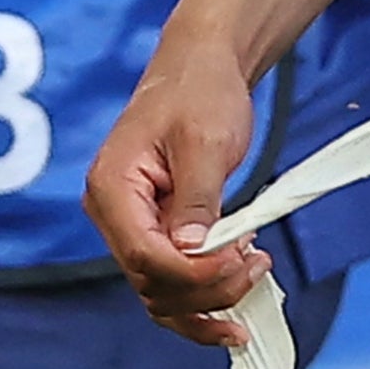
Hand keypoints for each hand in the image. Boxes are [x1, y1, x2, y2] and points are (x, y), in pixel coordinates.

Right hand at [88, 50, 269, 346]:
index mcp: (112, 188)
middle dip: (208, 288)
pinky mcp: (154, 232)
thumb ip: (196, 201)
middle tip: (258, 265)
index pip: (144, 256)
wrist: (201, 69)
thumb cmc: (199, 93)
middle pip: (152, 284)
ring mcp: (131, 227)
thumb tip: (193, 252)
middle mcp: (112, 215)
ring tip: (255, 273)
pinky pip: (172, 281)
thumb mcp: (205, 142)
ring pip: (160, 294)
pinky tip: (240, 285)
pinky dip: (205, 293)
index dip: (194, 273)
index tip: (242, 262)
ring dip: (209, 299)